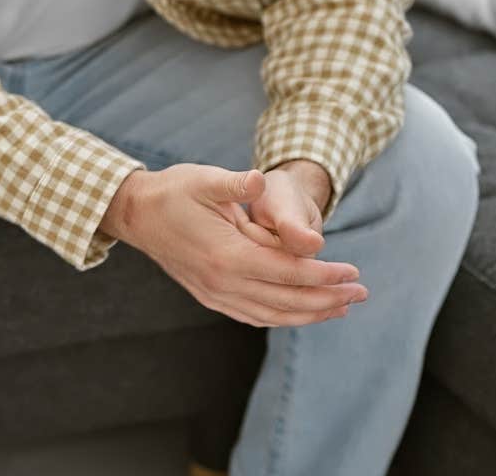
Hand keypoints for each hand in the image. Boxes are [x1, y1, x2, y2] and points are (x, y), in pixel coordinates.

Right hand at [103, 164, 365, 327]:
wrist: (136, 214)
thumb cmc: (173, 191)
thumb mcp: (203, 179)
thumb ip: (235, 183)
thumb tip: (260, 180)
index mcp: (227, 256)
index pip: (288, 273)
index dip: (324, 275)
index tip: (352, 272)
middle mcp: (223, 283)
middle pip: (287, 301)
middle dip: (328, 299)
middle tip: (359, 293)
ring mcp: (215, 294)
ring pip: (273, 315)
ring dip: (310, 314)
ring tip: (340, 308)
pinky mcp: (210, 296)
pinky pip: (254, 316)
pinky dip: (282, 318)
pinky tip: (300, 313)